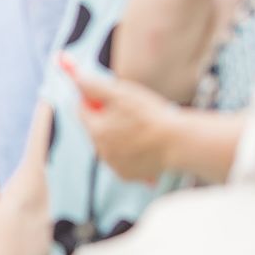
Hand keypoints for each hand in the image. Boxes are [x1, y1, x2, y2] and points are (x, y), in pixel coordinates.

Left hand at [63, 56, 178, 182]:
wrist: (178, 143)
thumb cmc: (151, 115)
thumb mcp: (121, 93)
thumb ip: (94, 86)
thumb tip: (76, 79)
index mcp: (96, 130)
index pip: (82, 110)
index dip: (92, 99)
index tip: (103, 94)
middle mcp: (101, 151)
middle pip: (95, 128)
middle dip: (106, 118)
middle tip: (127, 111)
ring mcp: (113, 165)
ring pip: (108, 144)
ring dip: (118, 135)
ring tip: (140, 128)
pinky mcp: (127, 175)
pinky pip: (121, 159)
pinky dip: (129, 151)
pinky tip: (145, 144)